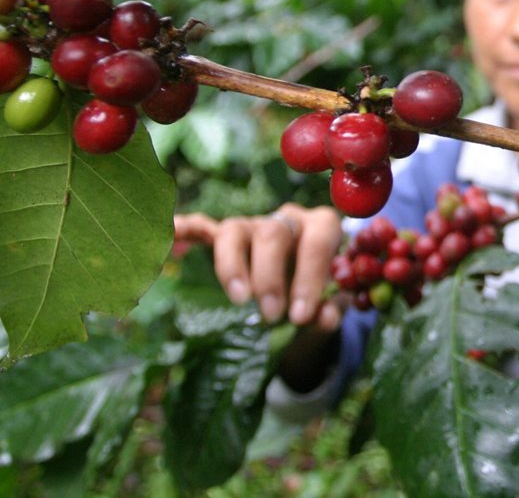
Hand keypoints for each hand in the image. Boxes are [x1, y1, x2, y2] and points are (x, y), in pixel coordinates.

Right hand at [173, 203, 343, 330]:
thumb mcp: (329, 305)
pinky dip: (186, 230)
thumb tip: (323, 317)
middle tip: (271, 315)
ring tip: (239, 299)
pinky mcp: (222, 237)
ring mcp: (253, 225)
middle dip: (270, 276)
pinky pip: (201, 228)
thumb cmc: (317, 295)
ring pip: (235, 229)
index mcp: (321, 227)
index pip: (319, 239)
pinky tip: (172, 233)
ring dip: (233, 266)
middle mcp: (286, 219)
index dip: (311, 276)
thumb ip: (329, 309)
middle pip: (273, 233)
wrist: (301, 294)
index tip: (301, 315)